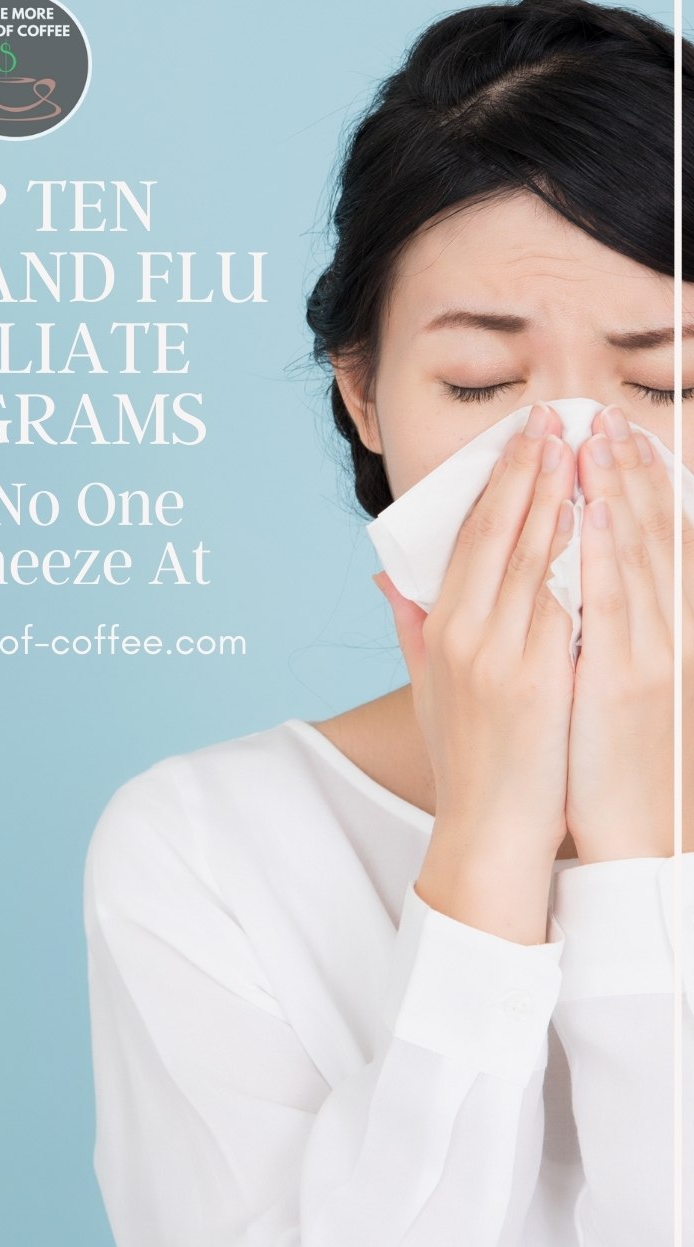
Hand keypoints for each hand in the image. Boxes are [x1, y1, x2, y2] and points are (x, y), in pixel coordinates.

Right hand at [374, 402, 578, 941]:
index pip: (472, 536)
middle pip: (502, 533)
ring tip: (585, 448)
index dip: (500, 480)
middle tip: (557, 417)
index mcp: (440, 630)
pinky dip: (584, 556)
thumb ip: (409, 627)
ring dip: (563, 496)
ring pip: (537, 558)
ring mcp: (502, 655)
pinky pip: (567, 602)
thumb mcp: (425, 688)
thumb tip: (388, 579)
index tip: (525, 435)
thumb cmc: (465, 758)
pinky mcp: (540, 680)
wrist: (490, 830)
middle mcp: (465, 634)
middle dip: (533, 469)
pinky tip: (604, 519)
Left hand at [566, 404, 693, 859]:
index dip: (638, 486)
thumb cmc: (613, 756)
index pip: (653, 541)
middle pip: (650, 534)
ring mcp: (650, 650)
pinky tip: (595, 506)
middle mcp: (666, 630)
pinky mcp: (626, 676)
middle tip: (607, 415)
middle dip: (629, 471)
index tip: (616, 437)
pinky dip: (606, 549)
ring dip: (618, 489)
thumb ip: (602, 628)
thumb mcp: (617, 682)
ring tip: (600, 436)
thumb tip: (580, 581)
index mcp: (661, 629)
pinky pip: (613, 601)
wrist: (635, 831)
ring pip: (635, 552)